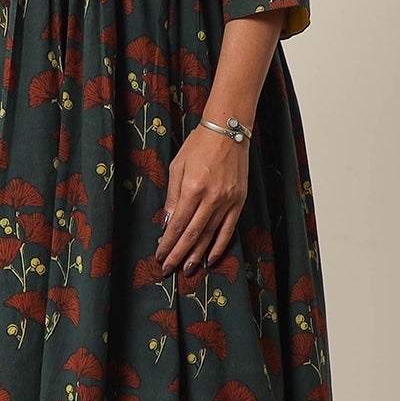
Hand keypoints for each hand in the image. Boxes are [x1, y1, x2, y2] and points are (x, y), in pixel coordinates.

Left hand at [154, 122, 247, 273]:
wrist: (228, 130)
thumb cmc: (199, 145)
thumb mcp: (178, 167)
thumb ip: (172, 197)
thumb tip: (167, 224)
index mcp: (193, 188)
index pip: (178, 224)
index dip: (168, 243)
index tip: (160, 255)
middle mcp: (212, 198)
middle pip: (193, 234)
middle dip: (179, 254)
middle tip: (168, 270)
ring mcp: (228, 201)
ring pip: (210, 235)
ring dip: (197, 255)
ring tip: (187, 270)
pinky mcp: (239, 201)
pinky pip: (228, 229)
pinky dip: (219, 246)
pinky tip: (211, 258)